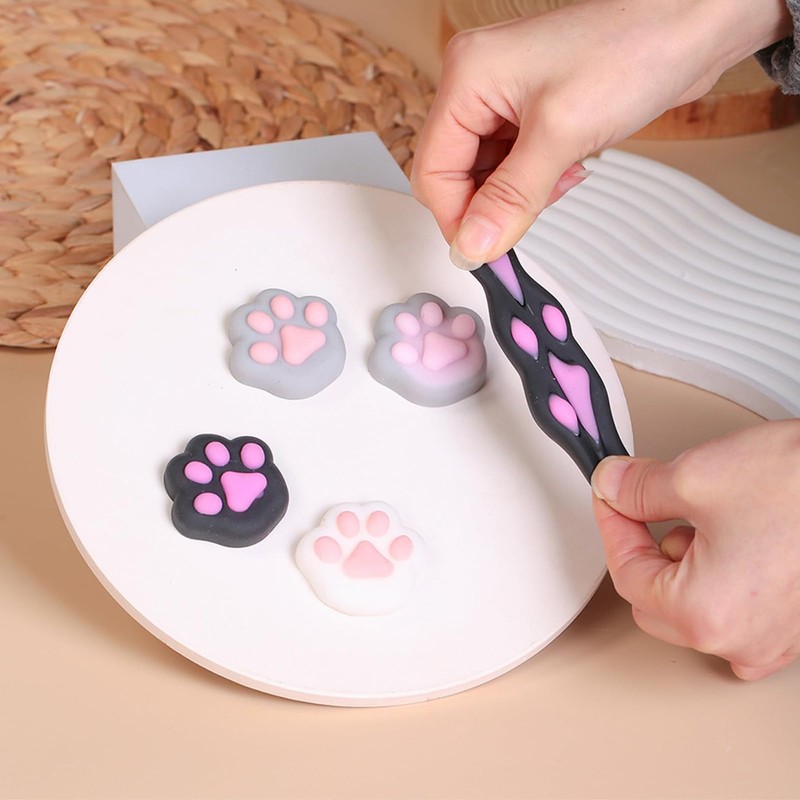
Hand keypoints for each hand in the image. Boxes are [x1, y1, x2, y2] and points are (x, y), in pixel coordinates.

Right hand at [412, 0, 792, 267]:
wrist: (691, 23)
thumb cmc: (634, 47)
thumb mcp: (561, 135)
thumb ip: (511, 198)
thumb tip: (474, 244)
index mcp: (467, 76)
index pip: (433, 170)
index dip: (457, 217)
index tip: (484, 251)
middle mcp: (477, 84)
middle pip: (455, 174)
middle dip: (490, 203)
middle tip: (526, 216)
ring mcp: (503, 98)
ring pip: (485, 175)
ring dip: (517, 193)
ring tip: (561, 177)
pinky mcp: (530, 110)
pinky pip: (512, 165)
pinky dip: (535, 180)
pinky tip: (568, 167)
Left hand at [591, 420, 799, 679]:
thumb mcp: (695, 477)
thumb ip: (637, 489)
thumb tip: (613, 487)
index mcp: (705, 614)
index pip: (625, 574)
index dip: (612, 525)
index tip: (610, 497)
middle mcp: (741, 640)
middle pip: (653, 600)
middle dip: (645, 548)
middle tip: (645, 505)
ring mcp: (773, 639)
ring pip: (692, 607)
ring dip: (682, 564)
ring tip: (707, 518)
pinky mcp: (794, 625)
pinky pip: (734, 613)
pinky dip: (717, 579)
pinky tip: (733, 541)